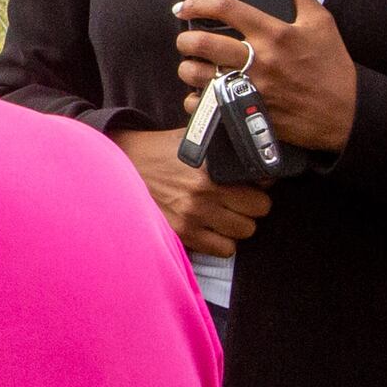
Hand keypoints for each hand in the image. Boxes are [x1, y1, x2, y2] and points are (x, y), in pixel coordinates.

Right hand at [116, 124, 270, 256]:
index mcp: (212, 164)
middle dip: (253, 203)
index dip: (261, 181)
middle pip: (260, 208)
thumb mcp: (193, 136)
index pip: (263, 180)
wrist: (123, 166)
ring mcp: (194, 215)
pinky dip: (223, 242)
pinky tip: (212, 229)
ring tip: (226, 214)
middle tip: (241, 199)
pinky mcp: (183, 234)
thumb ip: (223, 142)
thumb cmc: (160, 150)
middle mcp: (206, 190)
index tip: (254, 182)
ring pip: (246, 231)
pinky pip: (224, 250)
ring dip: (239, 224)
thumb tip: (256, 149)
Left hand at [175, 0, 358, 157]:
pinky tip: (201, 93)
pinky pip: (206, 105)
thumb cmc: (332, 69)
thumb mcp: (321, 23)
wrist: (343, 117)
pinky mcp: (247, 111)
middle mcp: (258, 60)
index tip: (183, 6)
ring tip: (192, 65)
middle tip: (186, 39)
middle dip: (185, 39)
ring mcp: (250, 87)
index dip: (198, 2)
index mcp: (274, 33)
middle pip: (202, 43)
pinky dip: (196, 99)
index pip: (226, 8)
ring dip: (187, 68)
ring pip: (198, 75)